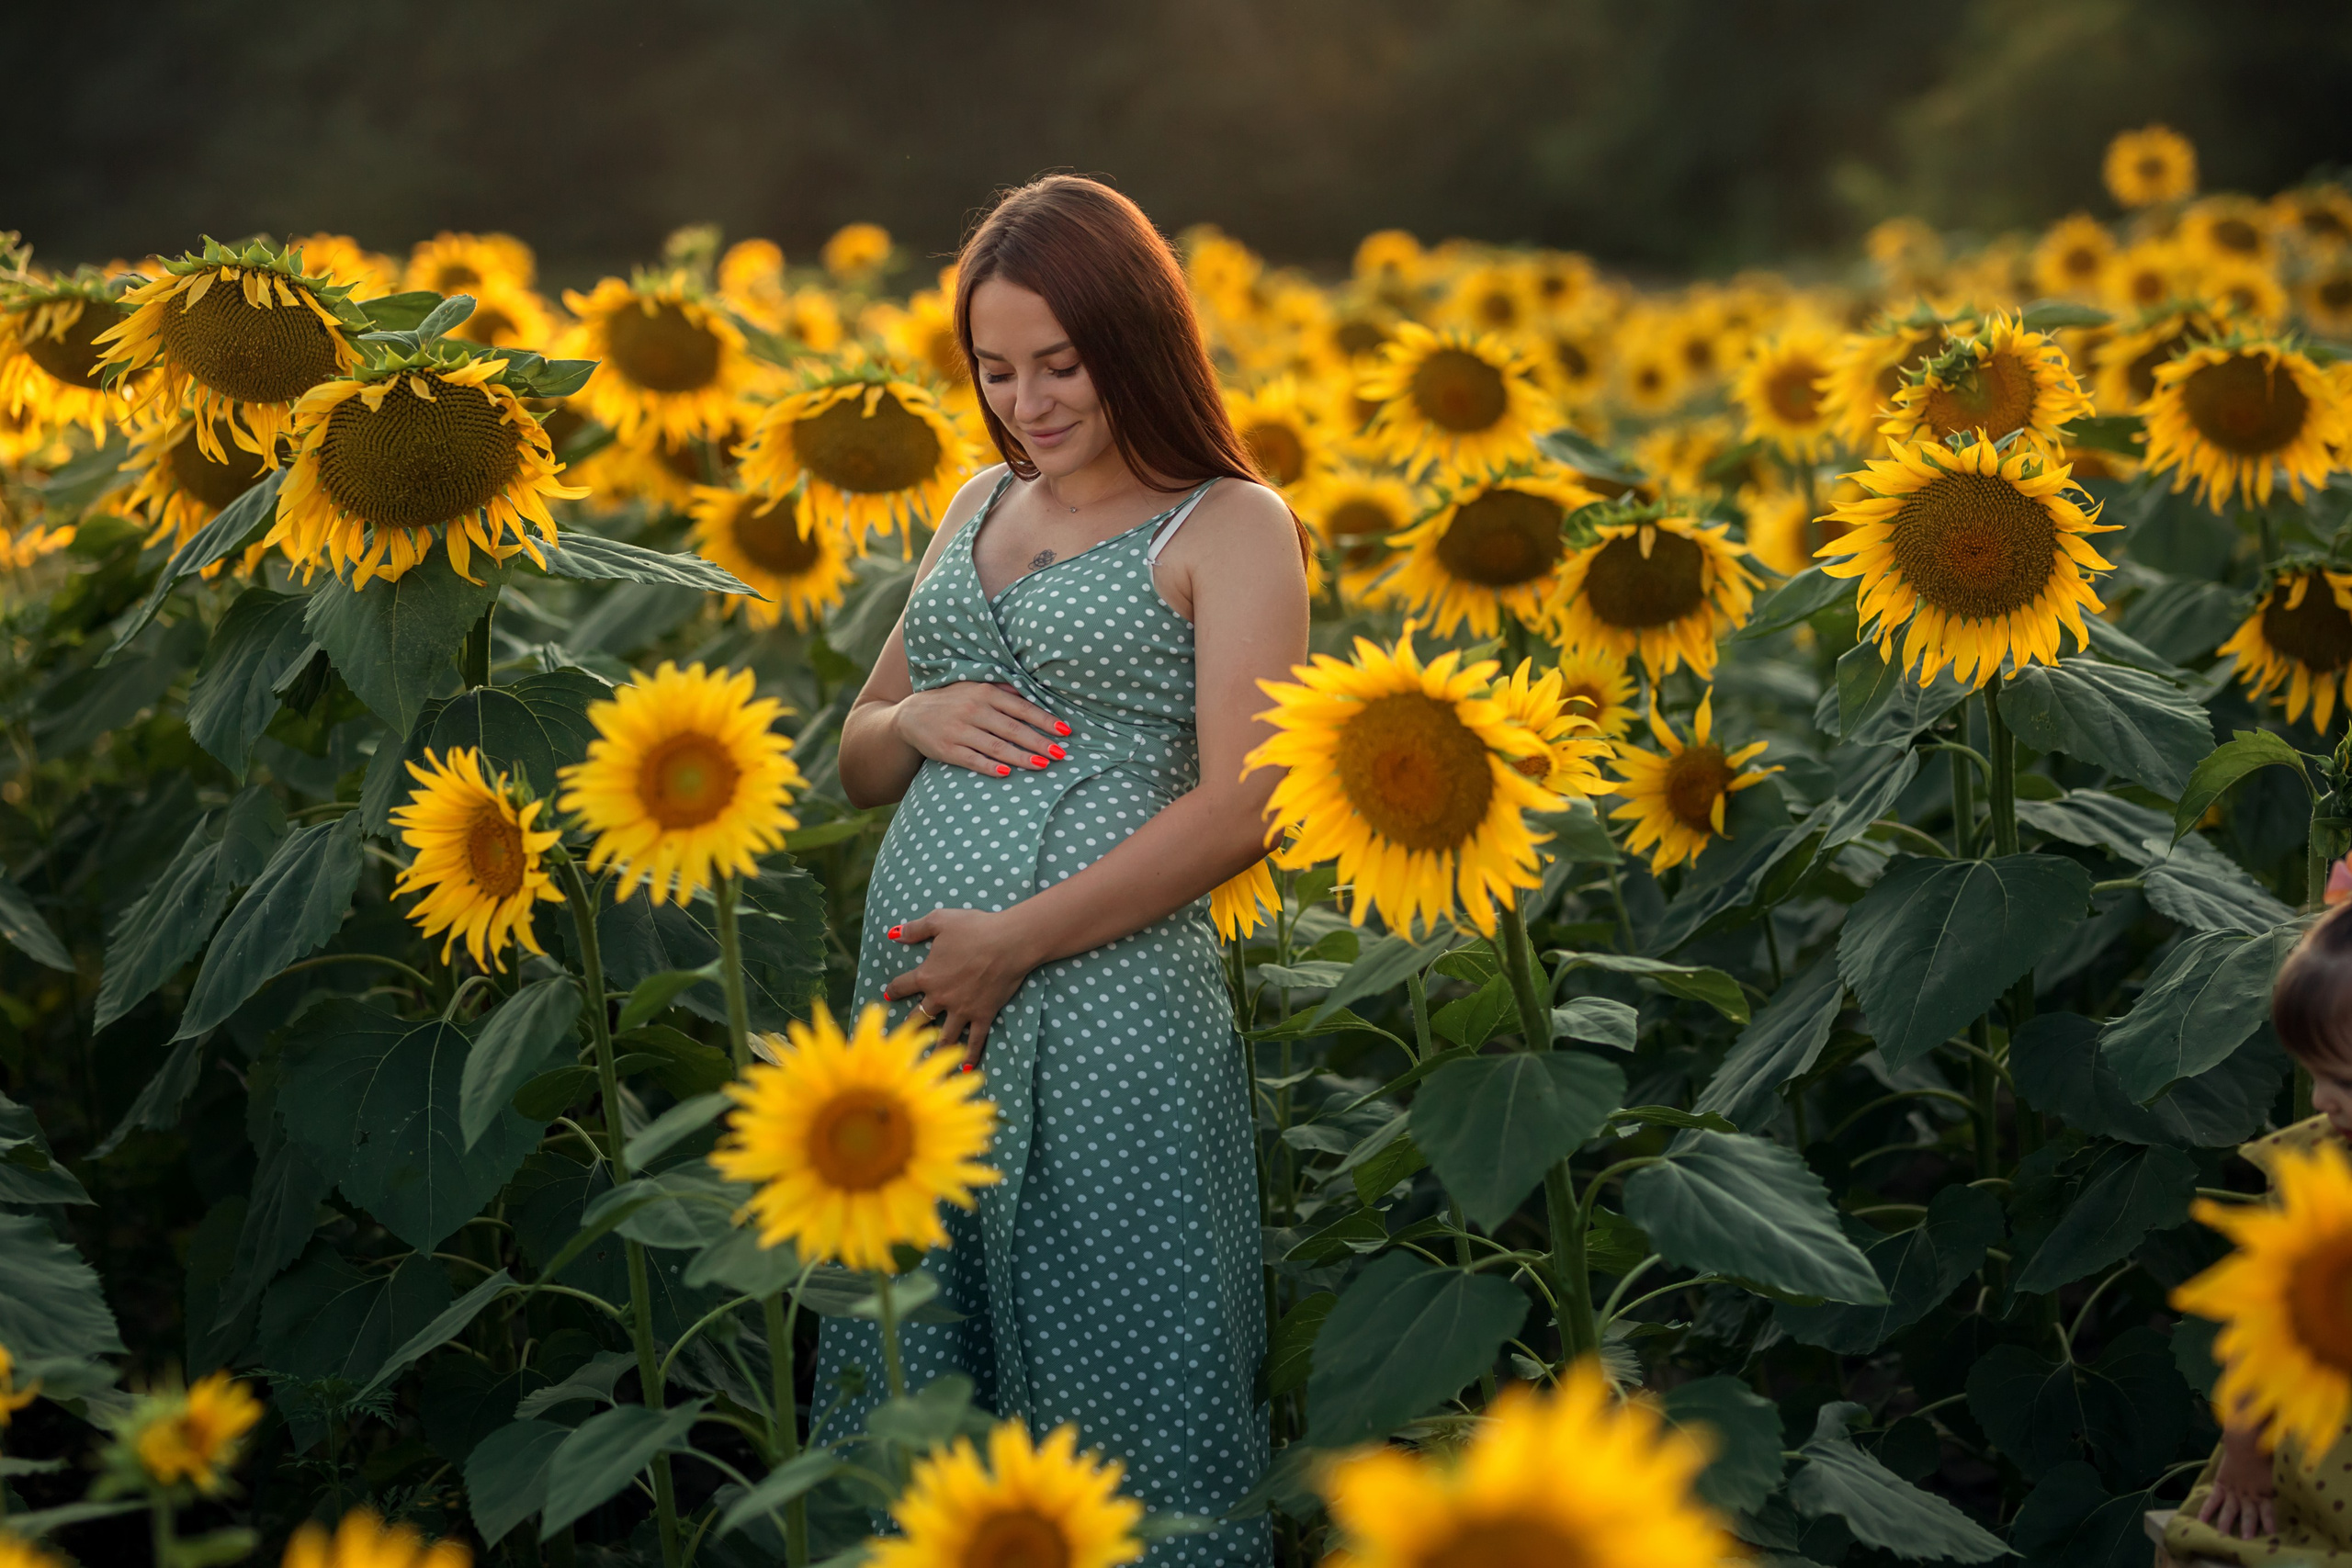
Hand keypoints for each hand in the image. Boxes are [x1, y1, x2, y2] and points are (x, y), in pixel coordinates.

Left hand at [879, 907, 1040, 1063]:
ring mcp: (962, 1010)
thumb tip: (893, 933)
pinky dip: (970, 1055)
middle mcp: (940, 997)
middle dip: (910, 1025)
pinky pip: (975, 1040)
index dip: (893, 990)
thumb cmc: (975, 928)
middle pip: (919, 1016)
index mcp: (927, 976)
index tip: (889, 995)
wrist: (1009, 943)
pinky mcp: (982, 1015)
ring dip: (935, 1047)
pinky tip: (965, 1067)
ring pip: (944, 1035)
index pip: (902, 986)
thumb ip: (915, 929)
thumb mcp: (940, 920)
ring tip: (929, 1059)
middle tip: (904, 1035)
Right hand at [893, 681, 1069, 778]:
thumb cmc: (953, 700)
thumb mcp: (975, 686)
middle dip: (1039, 742)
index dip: (1044, 720)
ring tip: (1043, 765)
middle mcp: (973, 710)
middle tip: (1061, 753)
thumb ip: (1003, 689)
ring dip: (1021, 757)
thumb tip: (1034, 692)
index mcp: (984, 693)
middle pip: (1013, 729)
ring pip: (996, 746)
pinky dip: (989, 766)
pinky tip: (1006, 772)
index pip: (1022, 708)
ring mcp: (959, 730)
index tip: (1065, 731)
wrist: (911, 714)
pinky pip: (972, 759)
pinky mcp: (947, 749)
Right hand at [2199, 1422, 2276, 1538]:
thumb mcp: (2280, 1469)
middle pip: (2248, 1514)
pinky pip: (2213, 1499)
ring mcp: (2233, 1490)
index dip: (2269, 1522)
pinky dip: (2207, 1509)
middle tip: (2246, 1540)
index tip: (2271, 1534)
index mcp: (2265, 1492)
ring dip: (2226, 1523)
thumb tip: (2302, 1483)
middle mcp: (2248, 1495)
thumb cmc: (2266, 1452)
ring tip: (2223, 1537)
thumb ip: (2287, 1480)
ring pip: (2229, 1510)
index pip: (2268, 1512)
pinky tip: (2200, 1520)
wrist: (2245, 1440)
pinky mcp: (2221, 1484)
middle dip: (2247, 1527)